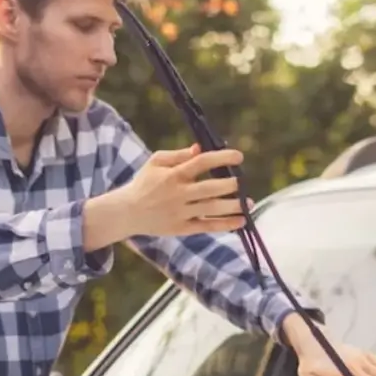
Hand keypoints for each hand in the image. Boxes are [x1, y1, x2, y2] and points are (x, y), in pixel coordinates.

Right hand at [124, 144, 250, 235]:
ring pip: (211, 209)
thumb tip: (201, 148)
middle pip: (210, 188)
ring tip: (249, 202)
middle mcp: (178, 194)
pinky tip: (241, 221)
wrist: (127, 212)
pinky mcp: (182, 228)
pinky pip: (207, 226)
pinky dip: (225, 224)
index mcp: (172, 175)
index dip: (222, 158)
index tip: (239, 156)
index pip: (201, 163)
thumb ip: (179, 155)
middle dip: (230, 185)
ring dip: (233, 206)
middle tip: (242, 182)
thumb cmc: (144, 183)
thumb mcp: (156, 162)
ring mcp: (180, 212)